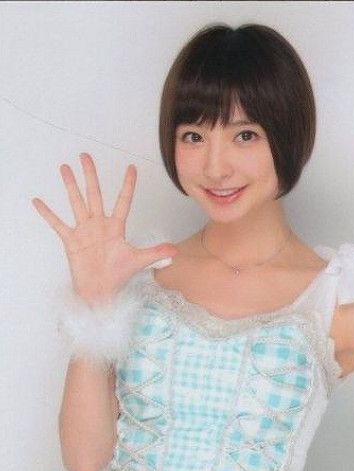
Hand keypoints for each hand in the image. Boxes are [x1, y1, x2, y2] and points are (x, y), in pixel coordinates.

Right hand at [31, 152, 177, 304]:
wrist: (100, 292)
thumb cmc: (118, 276)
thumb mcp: (138, 261)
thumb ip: (155, 253)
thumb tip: (175, 251)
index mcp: (116, 227)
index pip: (123, 201)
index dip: (128, 185)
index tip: (132, 168)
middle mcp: (99, 225)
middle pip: (95, 194)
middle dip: (90, 175)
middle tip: (85, 155)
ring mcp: (84, 231)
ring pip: (76, 203)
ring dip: (70, 186)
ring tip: (64, 168)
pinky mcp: (71, 240)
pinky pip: (57, 224)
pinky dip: (47, 213)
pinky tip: (38, 201)